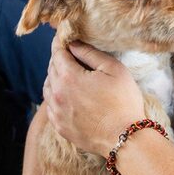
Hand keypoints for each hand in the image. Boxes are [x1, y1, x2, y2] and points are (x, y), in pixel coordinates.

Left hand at [43, 39, 144, 156]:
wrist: (125, 139)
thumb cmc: (123, 102)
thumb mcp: (113, 69)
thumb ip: (90, 53)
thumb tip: (73, 44)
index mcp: (68, 77)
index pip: (58, 52)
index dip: (61, 42)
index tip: (64, 35)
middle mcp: (57, 93)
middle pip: (52, 68)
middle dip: (60, 59)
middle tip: (71, 54)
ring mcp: (56, 112)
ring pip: (48, 87)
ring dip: (56, 78)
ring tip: (70, 75)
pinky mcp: (59, 126)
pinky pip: (50, 106)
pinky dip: (56, 96)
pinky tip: (68, 96)